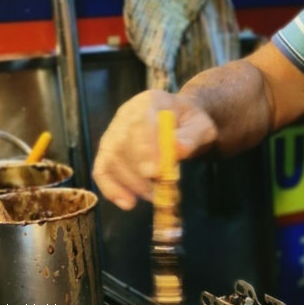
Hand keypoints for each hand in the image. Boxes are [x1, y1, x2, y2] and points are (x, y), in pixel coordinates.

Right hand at [92, 90, 217, 208]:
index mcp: (150, 101)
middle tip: (159, 191)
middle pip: (122, 143)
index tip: (155, 172)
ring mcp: (114, 131)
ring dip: (131, 183)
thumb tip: (177, 149)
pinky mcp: (109, 150)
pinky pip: (102, 169)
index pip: (141, 122)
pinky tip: (127, 203)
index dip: (145, 148)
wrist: (182, 125)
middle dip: (138, 172)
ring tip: (154, 196)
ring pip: (112, 159)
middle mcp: (126, 114)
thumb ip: (191, 137)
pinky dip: (111, 188)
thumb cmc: (191, 125)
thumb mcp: (201, 128)